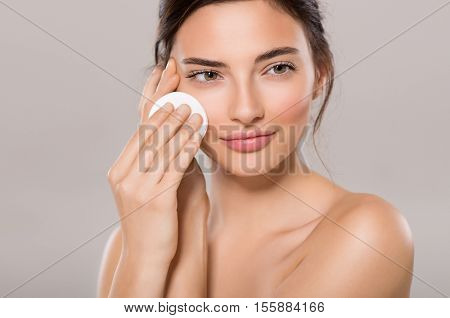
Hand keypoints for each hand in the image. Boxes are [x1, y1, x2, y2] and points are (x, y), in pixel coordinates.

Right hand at [107, 57, 203, 262]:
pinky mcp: (154, 200)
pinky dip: (185, 147)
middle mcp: (124, 175)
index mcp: (121, 169)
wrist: (148, 256)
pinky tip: (197, 133)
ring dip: (177, 122)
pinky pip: (172, 167)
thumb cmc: (158, 220)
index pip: (139, 129)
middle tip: (176, 80)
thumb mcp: (155, 185)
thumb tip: (182, 136)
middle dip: (163, 103)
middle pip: (146, 131)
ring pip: (159, 146)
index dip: (151, 102)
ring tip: (192, 104)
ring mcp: (136, 187)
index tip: (162, 79)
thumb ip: (163, 162)